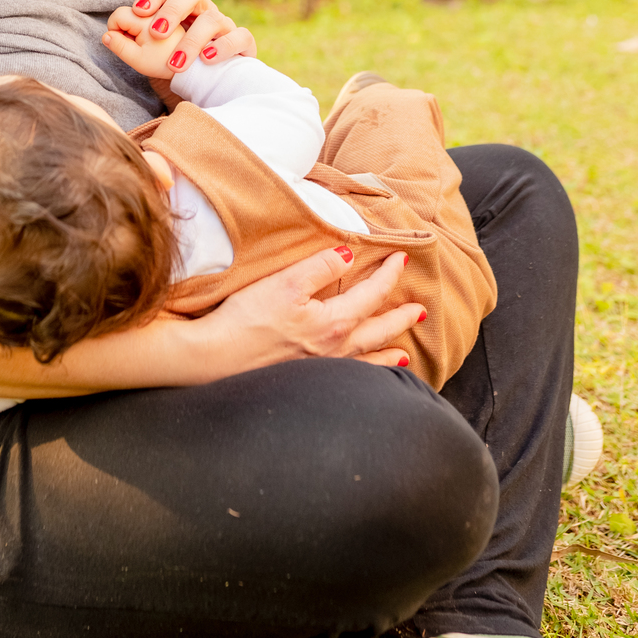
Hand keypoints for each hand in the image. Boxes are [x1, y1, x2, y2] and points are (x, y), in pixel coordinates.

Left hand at [104, 0, 256, 78]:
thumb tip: (106, 36)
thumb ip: (128, 44)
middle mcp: (202, 9)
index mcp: (178, 6)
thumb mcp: (149, 54)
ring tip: (176, 62)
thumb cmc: (177, 62)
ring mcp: (224, 25)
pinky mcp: (242, 43)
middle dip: (172, 10)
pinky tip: (207, 59)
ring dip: (193, 39)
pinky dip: (224, 46)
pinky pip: (240, 36)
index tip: (138, 12)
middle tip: (156, 33)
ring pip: (213, 18)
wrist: (213, 81)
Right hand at [189, 248, 425, 376]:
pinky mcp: (309, 383)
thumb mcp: (284, 282)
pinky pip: (352, 380)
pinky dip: (367, 378)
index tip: (402, 259)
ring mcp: (325, 370)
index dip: (389, 275)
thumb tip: (350, 254)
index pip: (372, 294)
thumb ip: (320, 267)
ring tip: (405, 354)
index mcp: (334, 322)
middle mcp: (337, 350)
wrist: (218, 359)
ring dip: (390, 353)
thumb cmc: (247, 320)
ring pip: (369, 361)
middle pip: (379, 331)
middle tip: (420, 310)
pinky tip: (366, 380)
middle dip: (401, 317)